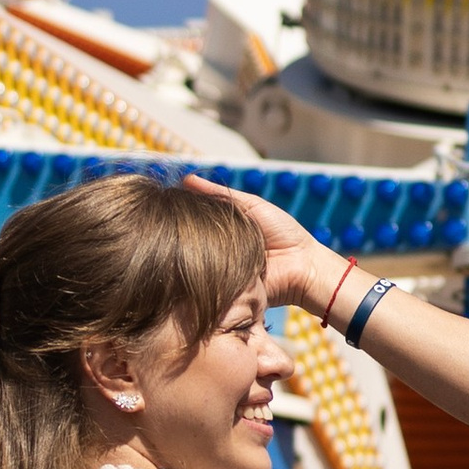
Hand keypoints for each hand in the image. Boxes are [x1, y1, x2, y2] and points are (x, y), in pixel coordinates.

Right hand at [184, 175, 349, 320]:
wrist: (303, 267)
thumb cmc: (284, 234)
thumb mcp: (251, 206)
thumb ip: (220, 194)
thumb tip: (186, 179)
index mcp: (221, 231)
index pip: (193, 220)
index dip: (181, 212)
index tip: (166, 201)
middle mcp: (216, 251)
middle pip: (189, 240)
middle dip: (183, 231)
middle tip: (171, 219)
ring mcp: (216, 271)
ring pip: (194, 260)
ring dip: (192, 250)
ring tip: (185, 238)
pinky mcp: (221, 290)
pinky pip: (206, 280)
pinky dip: (204, 271)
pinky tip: (197, 261)